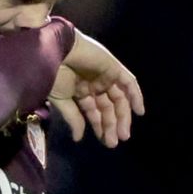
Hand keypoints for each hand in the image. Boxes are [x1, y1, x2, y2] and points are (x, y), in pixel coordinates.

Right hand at [48, 30, 144, 147]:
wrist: (55, 51)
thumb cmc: (54, 75)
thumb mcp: (62, 100)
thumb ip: (74, 118)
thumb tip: (78, 138)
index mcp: (80, 90)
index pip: (94, 111)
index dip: (100, 126)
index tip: (105, 141)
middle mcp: (94, 83)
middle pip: (108, 106)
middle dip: (111, 124)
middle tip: (114, 142)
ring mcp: (105, 75)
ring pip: (119, 98)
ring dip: (123, 116)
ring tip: (123, 134)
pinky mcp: (113, 67)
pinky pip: (128, 82)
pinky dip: (135, 96)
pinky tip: (138, 112)